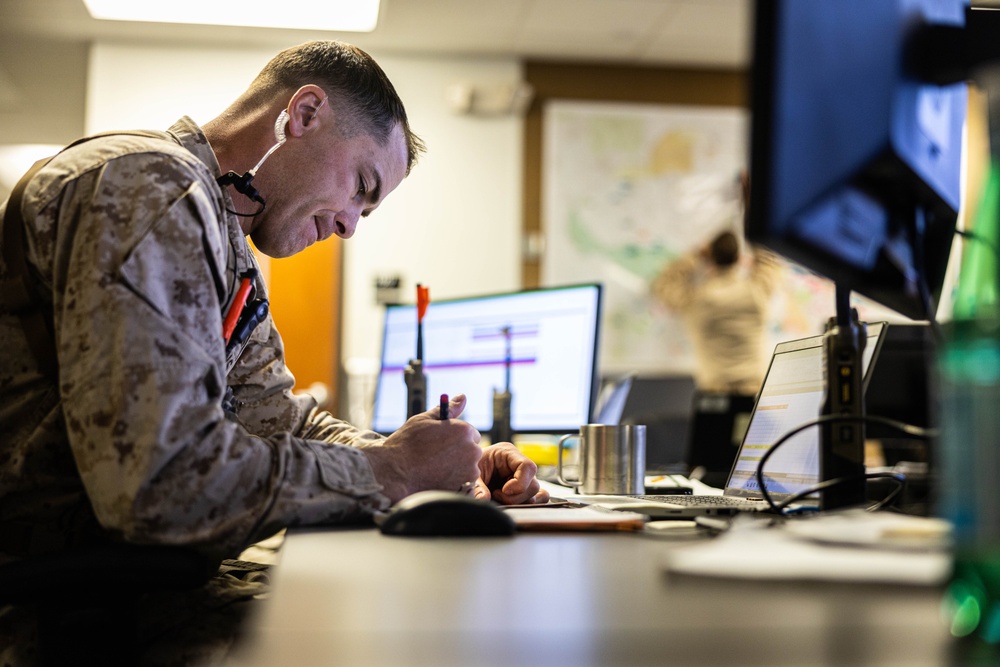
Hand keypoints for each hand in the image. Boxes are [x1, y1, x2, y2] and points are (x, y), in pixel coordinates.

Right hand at [363, 394, 482, 503]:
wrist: (394, 473)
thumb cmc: (406, 445)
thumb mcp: (424, 420)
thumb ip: (448, 409)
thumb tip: (462, 397)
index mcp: (464, 430)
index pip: (471, 434)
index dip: (455, 439)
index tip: (441, 446)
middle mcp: (472, 450)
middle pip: (472, 451)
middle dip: (459, 454)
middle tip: (436, 459)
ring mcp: (470, 471)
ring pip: (469, 469)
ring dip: (457, 470)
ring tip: (434, 471)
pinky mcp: (465, 489)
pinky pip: (465, 485)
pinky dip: (454, 484)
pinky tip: (437, 482)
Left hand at [472, 442, 549, 504]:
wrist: (466, 472)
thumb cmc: (470, 469)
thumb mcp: (471, 475)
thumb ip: (476, 487)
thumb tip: (484, 500)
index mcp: (508, 453)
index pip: (528, 467)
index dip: (519, 482)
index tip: (504, 491)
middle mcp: (519, 464)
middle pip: (533, 485)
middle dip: (515, 497)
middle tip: (496, 495)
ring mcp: (525, 477)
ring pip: (537, 494)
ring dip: (519, 502)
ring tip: (500, 499)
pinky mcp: (525, 490)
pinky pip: (540, 498)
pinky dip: (528, 504)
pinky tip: (510, 503)